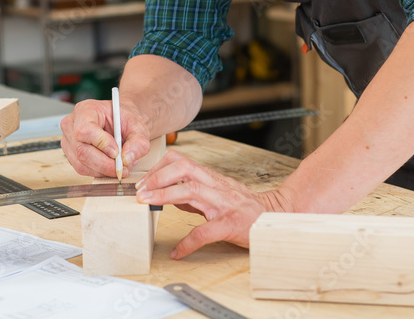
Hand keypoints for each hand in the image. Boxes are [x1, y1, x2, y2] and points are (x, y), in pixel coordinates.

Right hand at [60, 99, 150, 177]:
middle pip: (81, 151)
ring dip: (103, 170)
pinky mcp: (70, 154)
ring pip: (81, 164)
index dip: (101, 144)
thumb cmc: (124, 121)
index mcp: (86, 109)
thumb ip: (137, 143)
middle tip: (122, 167)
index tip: (117, 152)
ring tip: (120, 165)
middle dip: (104, 164)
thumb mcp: (138, 127)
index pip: (85, 130)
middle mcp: (72, 124)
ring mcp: (68, 140)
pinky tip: (111, 165)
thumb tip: (127, 159)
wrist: (121, 123)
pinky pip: (82, 169)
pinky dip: (99, 172)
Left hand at [135, 150, 291, 258]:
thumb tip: (164, 192)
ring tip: (146, 203)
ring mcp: (224, 204)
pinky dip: (188, 243)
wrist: (273, 218)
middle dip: (158, 176)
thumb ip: (193, 192)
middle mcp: (216, 186)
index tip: (142, 181)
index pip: (181, 161)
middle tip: (139, 190)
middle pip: (184, 168)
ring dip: (165, 195)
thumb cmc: (244, 207)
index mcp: (211, 179)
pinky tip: (177, 252)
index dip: (159, 167)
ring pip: (192, 191)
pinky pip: (205, 232)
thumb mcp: (217, 193)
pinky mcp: (231, 225)